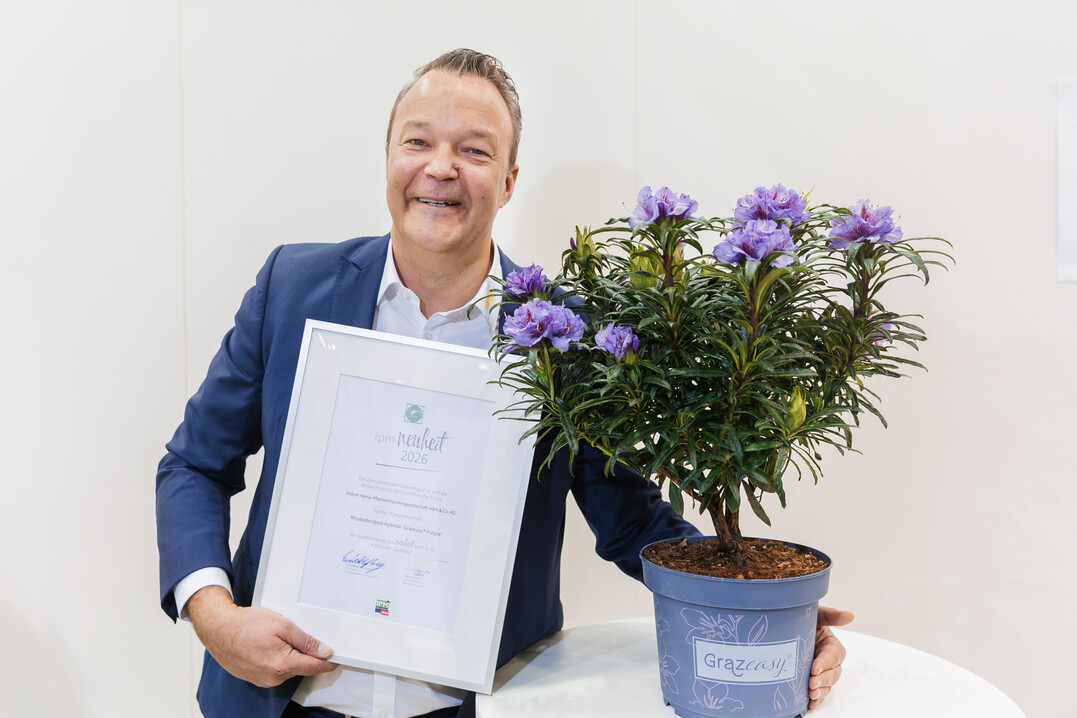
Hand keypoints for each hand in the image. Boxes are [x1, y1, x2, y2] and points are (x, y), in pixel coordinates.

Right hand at [187, 586, 335, 687]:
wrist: (218, 629)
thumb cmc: (246, 624)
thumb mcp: (282, 625)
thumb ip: (305, 640)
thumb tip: (323, 651)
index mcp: (282, 664)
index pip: (314, 667)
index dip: (328, 662)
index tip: (336, 659)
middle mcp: (273, 678)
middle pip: (301, 667)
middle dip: (304, 654)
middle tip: (295, 635)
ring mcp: (263, 680)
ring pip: (288, 669)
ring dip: (289, 656)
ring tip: (274, 638)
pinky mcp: (255, 679)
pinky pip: (274, 671)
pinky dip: (277, 659)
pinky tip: (267, 645)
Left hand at [808, 606, 853, 709]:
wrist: (785, 631)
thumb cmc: (802, 622)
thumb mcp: (815, 616)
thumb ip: (830, 615)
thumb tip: (850, 615)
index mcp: (832, 645)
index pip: (832, 656)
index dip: (824, 663)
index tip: (814, 668)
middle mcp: (829, 661)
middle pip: (832, 674)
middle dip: (823, 680)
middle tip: (811, 683)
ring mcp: (822, 673)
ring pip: (827, 685)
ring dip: (821, 691)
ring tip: (811, 694)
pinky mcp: (815, 682)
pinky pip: (819, 694)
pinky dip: (817, 700)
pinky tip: (810, 704)